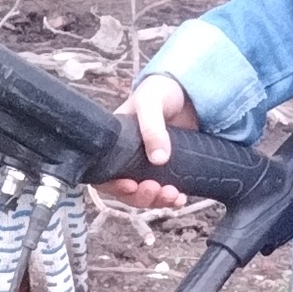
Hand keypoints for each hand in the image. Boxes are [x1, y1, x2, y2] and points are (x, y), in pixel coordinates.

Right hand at [99, 73, 195, 211]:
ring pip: (145, 194)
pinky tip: (181, 198)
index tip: (129, 186)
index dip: (112, 185)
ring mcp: (148, 166)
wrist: (189, 90)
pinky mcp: (168, 169)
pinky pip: (164, 192)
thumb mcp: (151, 102)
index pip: (103, 172)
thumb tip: (158, 159)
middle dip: (140, 197)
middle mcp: (128, 158)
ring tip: (173, 195)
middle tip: (155, 190)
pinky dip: (171, 200)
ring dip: (157, 201)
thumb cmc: (160, 91)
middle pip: (125, 190)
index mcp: (115, 143)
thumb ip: (151, 127)